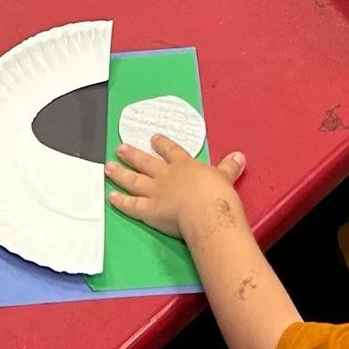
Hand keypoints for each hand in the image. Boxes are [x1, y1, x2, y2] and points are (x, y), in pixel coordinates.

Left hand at [105, 134, 250, 246]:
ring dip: (120, 173)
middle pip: (146, 162)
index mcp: (184, 166)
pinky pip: (131, 205)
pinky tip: (111, 197)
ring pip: (134, 180)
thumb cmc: (216, 193)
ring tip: (109, 166)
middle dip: (133, 155)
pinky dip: (120, 201)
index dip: (162, 144)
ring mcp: (155, 192)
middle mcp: (166, 176)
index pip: (171, 151)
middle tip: (120, 148)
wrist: (205, 209)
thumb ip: (229, 167)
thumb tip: (240, 156)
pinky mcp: (148, 210)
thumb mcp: (225, 176)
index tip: (153, 138)